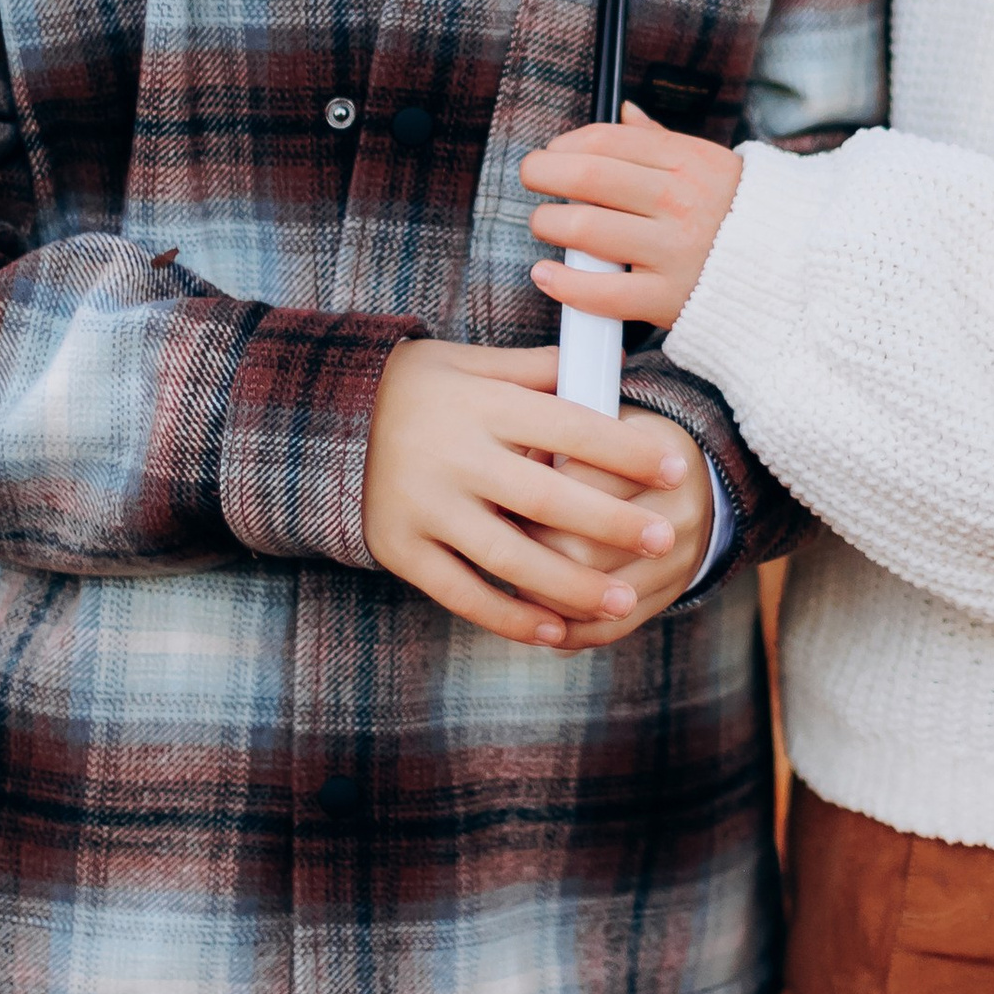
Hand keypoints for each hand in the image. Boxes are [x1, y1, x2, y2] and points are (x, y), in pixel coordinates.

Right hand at [361, 342, 709, 649]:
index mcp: (481, 404)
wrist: (317, 417)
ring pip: (511, 557)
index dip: (626, 450)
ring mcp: (425, 507)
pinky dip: (510, 617)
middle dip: (613, 524)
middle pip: (549, 499)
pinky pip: (462, 592)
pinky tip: (555, 631)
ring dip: (572, 585)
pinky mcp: (400, 548)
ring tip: (624, 601)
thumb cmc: (413, 386)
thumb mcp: (470, 362)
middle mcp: (455, 456)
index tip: (676, 467)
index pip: (569, 427)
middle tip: (665, 539)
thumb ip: (538, 369)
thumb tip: (612, 362)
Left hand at [524, 105, 743, 332]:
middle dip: (543, 172)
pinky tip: (547, 273)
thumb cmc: (741, 216)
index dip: (566, 143)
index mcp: (688, 163)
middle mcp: (679, 202)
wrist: (792, 273)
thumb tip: (624, 113)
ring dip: (547, 222)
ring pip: (585, 228)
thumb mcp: (712, 165)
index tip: (553, 153)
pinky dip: (563, 283)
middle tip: (532, 177)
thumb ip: (662, 141)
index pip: (607, 140)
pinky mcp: (667, 299)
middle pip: (587, 176)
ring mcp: (673, 252)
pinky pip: (601, 292)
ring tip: (544, 223)